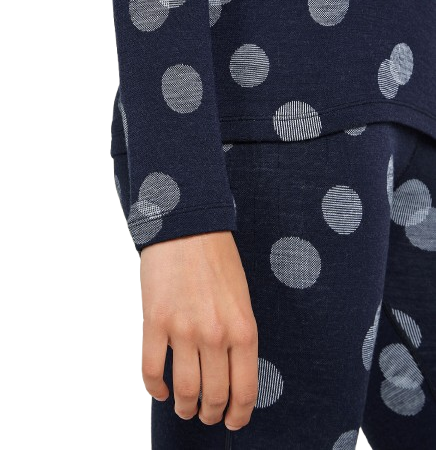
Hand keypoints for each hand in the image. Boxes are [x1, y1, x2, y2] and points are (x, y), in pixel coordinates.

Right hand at [140, 230, 258, 430]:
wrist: (188, 227)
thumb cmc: (218, 260)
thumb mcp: (242, 299)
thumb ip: (238, 336)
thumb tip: (230, 372)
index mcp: (243, 329)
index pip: (245, 389)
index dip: (238, 414)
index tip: (232, 421)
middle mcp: (215, 334)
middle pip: (213, 395)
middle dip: (209, 413)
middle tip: (205, 414)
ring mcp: (183, 329)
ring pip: (184, 389)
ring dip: (184, 406)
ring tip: (184, 406)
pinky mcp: (154, 321)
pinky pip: (151, 369)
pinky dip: (155, 387)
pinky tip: (161, 390)